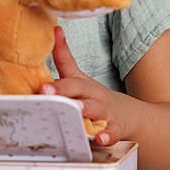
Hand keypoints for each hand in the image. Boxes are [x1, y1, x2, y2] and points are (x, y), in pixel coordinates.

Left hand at [40, 26, 129, 146]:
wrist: (127, 114)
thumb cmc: (94, 96)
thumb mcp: (79, 78)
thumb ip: (64, 58)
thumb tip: (54, 30)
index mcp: (83, 86)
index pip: (68, 81)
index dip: (56, 84)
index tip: (42, 87)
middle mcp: (94, 97)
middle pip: (80, 92)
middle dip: (63, 93)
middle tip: (47, 94)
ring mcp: (105, 114)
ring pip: (96, 111)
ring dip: (86, 111)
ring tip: (76, 111)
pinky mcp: (115, 130)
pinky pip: (112, 134)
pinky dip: (107, 136)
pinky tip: (101, 139)